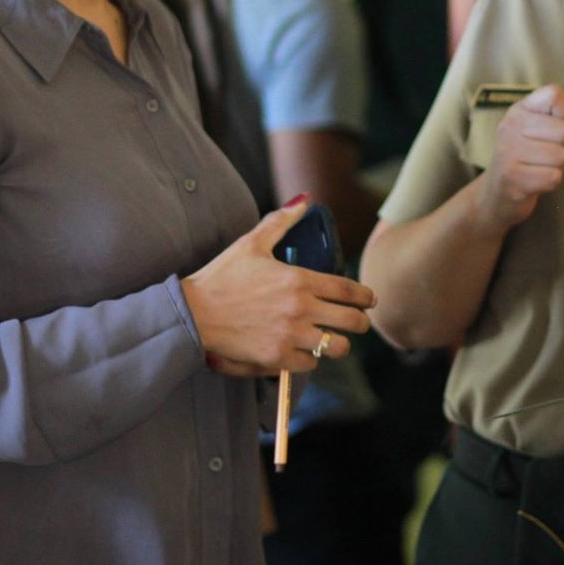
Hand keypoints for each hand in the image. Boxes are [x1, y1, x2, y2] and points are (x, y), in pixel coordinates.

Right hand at [182, 199, 375, 374]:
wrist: (194, 313)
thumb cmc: (221, 277)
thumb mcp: (251, 243)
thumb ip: (281, 221)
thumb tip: (305, 200)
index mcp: (298, 279)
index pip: (347, 290)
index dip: (365, 296)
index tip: (370, 300)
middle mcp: (300, 309)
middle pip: (351, 322)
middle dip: (360, 323)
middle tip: (358, 323)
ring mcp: (290, 335)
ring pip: (336, 347)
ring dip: (338, 344)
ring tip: (334, 341)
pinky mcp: (277, 358)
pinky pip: (310, 365)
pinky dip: (311, 360)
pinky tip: (305, 352)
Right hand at [478, 84, 563, 229]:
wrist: (498, 192)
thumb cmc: (530, 159)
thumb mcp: (551, 138)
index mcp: (519, 110)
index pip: (554, 94)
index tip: (555, 127)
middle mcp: (510, 126)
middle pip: (563, 130)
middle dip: (563, 147)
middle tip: (545, 154)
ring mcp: (508, 151)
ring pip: (561, 156)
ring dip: (558, 167)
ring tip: (540, 167)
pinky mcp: (512, 177)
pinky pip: (554, 177)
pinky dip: (551, 183)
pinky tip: (536, 181)